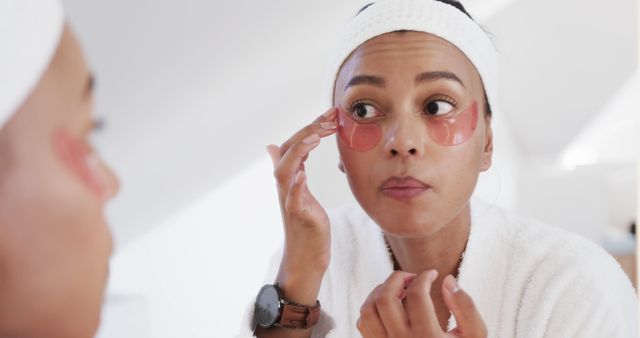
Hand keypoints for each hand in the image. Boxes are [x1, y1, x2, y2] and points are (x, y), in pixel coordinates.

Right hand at [266, 107, 337, 302]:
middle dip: (307, 131)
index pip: (293, 144)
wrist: (306, 257)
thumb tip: (271, 146)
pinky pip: (292, 200)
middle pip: (287, 152)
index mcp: (290, 177)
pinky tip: (303, 174)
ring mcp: (290, 201)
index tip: (331, 114)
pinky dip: (296, 186)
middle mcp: (286, 186)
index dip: (310, 127)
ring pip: (284, 172)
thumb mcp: (298, 191)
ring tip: (316, 138)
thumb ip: (289, 167)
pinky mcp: (299, 217)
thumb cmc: (305, 223)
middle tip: (330, 118)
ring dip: (298, 153)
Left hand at [357, 270, 486, 337]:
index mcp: (428, 337)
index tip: (432, 274)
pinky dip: (372, 308)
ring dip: (380, 291)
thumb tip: (447, 280)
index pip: (417, 294)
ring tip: (399, 290)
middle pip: (385, 297)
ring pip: (368, 309)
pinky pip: (364, 324)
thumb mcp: (473, 336)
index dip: (424, 277)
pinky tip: (390, 307)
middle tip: (412, 277)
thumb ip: (466, 307)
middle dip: (397, 278)